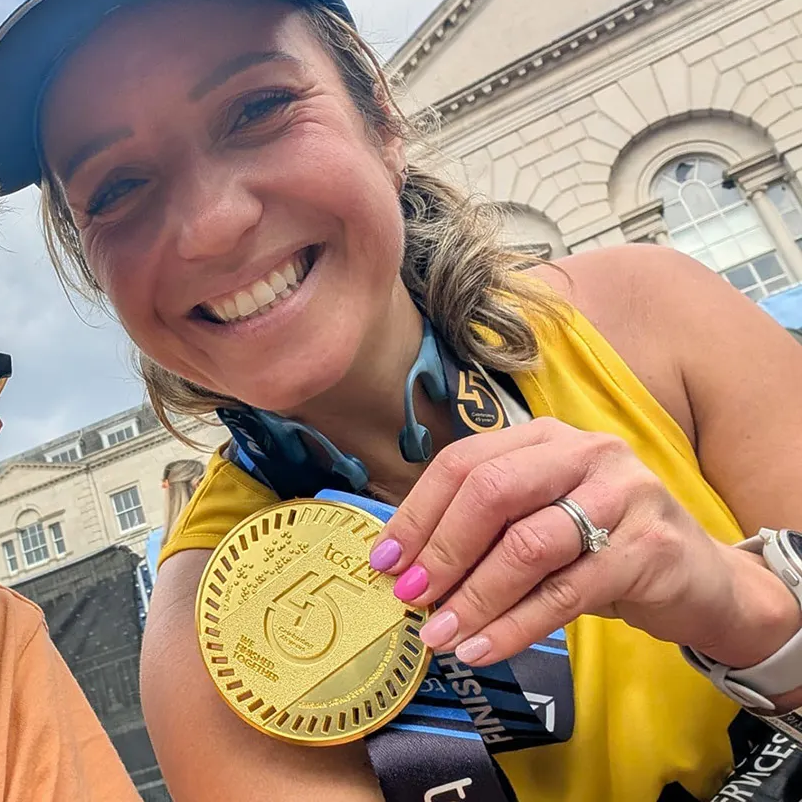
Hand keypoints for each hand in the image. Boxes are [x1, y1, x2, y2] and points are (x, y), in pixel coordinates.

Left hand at [369, 417, 800, 669]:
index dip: (417, 514)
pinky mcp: (648, 548)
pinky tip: (482, 648)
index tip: (383, 561)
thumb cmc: (600, 546)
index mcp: (543, 436)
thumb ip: (483, 528)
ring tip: (439, 635)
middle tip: (410, 598)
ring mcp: (622, 494)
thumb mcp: (540, 519)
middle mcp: (584, 451)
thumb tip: (402, 564)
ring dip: (474, 596)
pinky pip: (565, 592)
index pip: (463, 463)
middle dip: (441, 551)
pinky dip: (515, 625)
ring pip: (527, 545)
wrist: (702, 579)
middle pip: (491, 492)